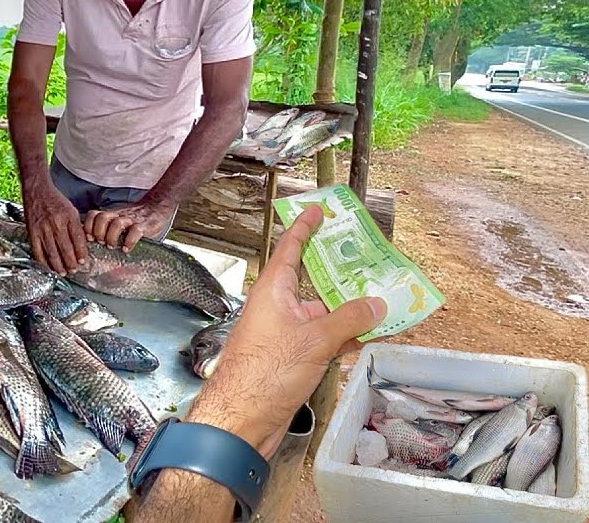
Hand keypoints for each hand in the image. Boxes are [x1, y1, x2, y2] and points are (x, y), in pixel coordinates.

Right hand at [22, 179, 87, 275]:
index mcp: (69, 217)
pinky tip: (48, 266)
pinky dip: (43, 261)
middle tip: (73, 270)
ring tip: (63, 272)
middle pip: (65, 249)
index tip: (82, 262)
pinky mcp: (32, 232)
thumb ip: (77, 227)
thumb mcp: (71, 210)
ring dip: (58, 265)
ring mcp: (43, 229)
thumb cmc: (55, 201)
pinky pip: (38, 251)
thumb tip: (82, 245)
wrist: (37, 190)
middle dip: (70, 263)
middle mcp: (56, 223)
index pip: (77, 239)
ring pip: (52, 253)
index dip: (81, 253)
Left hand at [84, 200, 176, 251]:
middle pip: (102, 218)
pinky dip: (129, 241)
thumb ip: (107, 226)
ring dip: (111, 237)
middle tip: (101, 243)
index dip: (88, 226)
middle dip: (98, 232)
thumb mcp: (118, 219)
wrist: (156, 207)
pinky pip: (136, 231)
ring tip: (112, 247)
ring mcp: (131, 219)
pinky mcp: (144, 225)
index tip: (89, 238)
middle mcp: (119, 215)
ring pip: (117, 223)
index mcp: (111, 214)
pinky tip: (126, 249)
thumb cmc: (135, 218)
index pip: (93, 214)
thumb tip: (92, 242)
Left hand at [183, 205, 386, 457]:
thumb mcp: (315, 341)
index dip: (304, 228)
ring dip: (350, 312)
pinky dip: (345, 338)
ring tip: (386, 303)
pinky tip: (369, 339)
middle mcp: (277, 308)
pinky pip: (323, 340)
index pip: (290, 249)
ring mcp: (284, 334)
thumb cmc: (266, 373)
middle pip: (313, 282)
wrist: (243, 420)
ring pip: (323, 314)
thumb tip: (377, 304)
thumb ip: (349, 319)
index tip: (317, 209)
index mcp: (273, 291)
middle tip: (372, 261)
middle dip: (342, 275)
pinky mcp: (291, 359)